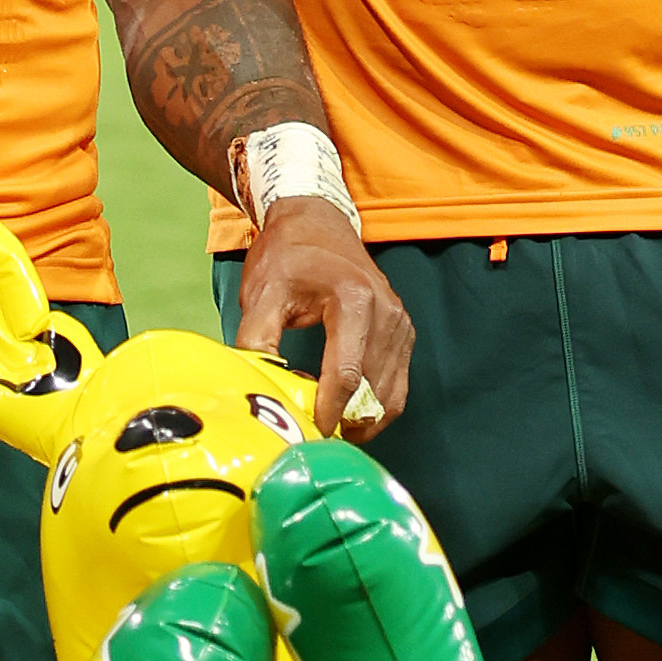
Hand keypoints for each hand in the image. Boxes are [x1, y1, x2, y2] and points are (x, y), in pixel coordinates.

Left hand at [233, 202, 413, 439]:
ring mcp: (401, 325)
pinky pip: (396, 386)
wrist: (317, 222)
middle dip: (343, 422)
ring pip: (389, 396)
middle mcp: (386, 313)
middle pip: (371, 391)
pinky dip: (374, 406)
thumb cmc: (287, 255)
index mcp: (354, 301)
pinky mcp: (404, 333)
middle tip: (312, 438)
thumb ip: (257, 340)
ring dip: (361, 420)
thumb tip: (258, 386)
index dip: (328, 412)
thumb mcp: (262, 293)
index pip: (346, 374)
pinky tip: (346, 411)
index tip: (309, 434)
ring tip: (327, 428)